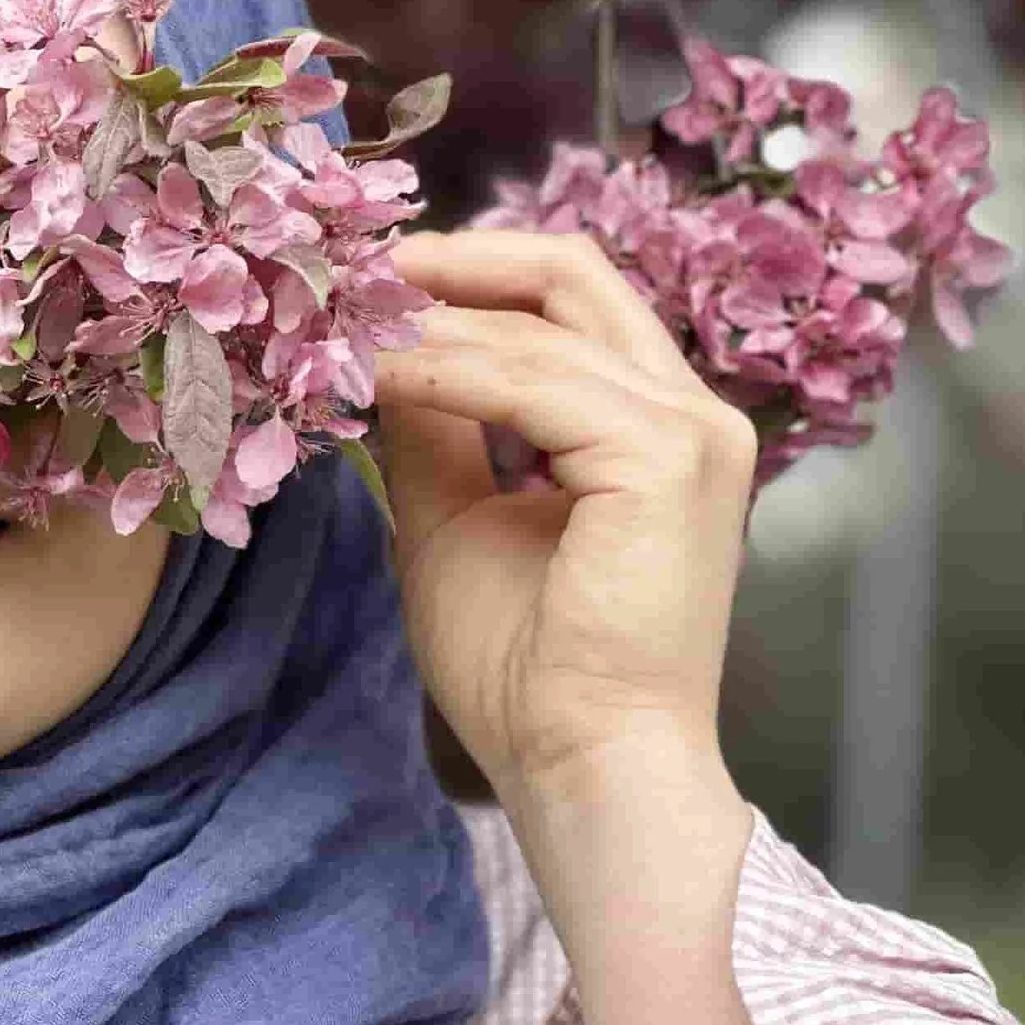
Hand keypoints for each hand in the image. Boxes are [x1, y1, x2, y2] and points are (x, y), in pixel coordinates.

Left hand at [370, 228, 760, 808]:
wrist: (583, 763)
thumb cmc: (527, 673)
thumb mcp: (456, 522)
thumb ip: (434, 434)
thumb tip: (380, 355)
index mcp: (651, 427)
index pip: (566, 304)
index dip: (467, 276)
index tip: (365, 281)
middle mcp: (687, 413)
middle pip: (572, 276)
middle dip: (456, 261)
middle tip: (351, 269)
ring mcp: (688, 430)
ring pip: (539, 328)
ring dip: (428, 323)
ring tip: (336, 329)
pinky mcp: (664, 458)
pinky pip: (533, 383)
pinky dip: (444, 372)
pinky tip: (375, 378)